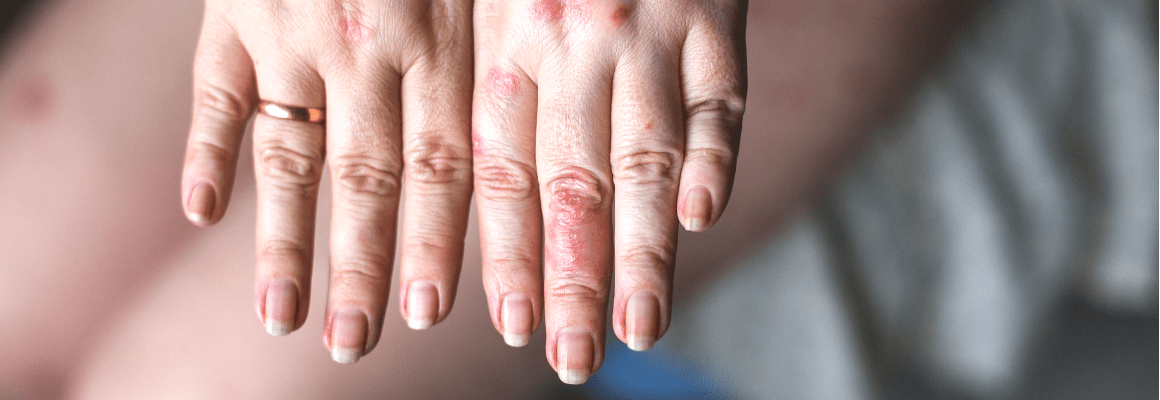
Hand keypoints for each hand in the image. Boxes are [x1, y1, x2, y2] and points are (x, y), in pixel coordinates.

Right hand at [180, 0, 473, 362]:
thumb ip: (490, 54)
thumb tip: (523, 150)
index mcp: (440, 41)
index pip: (445, 168)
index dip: (441, 244)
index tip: (436, 313)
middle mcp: (368, 49)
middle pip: (367, 181)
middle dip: (366, 269)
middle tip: (356, 342)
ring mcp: (293, 34)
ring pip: (291, 155)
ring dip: (285, 243)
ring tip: (283, 316)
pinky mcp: (231, 14)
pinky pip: (213, 92)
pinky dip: (205, 151)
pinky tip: (200, 211)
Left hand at [471, 0, 745, 382]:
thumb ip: (493, 74)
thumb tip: (490, 189)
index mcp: (512, 38)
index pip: (505, 170)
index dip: (508, 252)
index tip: (513, 326)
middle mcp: (576, 41)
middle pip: (574, 183)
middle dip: (571, 279)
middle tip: (569, 359)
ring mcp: (654, 30)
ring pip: (647, 158)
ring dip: (643, 250)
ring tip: (639, 328)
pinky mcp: (719, 13)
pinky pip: (721, 98)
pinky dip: (715, 157)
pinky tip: (704, 215)